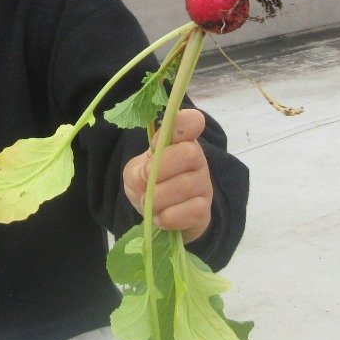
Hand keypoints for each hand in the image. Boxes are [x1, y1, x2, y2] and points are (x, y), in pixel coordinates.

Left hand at [123, 108, 212, 240]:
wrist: (159, 214)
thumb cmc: (149, 183)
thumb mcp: (135, 172)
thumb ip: (137, 170)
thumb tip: (146, 177)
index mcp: (180, 141)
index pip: (191, 122)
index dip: (181, 123)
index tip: (159, 140)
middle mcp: (198, 159)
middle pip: (189, 153)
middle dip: (161, 168)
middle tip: (146, 179)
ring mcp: (204, 184)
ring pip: (185, 186)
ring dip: (157, 198)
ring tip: (149, 202)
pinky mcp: (204, 210)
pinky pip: (188, 212)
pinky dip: (166, 217)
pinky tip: (160, 216)